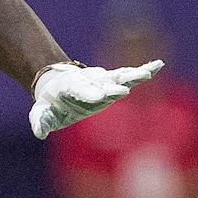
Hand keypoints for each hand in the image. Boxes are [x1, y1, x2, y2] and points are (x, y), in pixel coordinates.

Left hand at [28, 59, 163, 139]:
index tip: (101, 97)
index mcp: (72, 89)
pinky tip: (158, 65)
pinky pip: (128, 75)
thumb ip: (41, 121)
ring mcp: (102, 81)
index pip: (83, 92)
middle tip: (125, 90)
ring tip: (150, 72)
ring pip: (120, 76)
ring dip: (134, 75)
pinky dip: (142, 70)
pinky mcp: (112, 81)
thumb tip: (39, 132)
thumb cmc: (50, 103)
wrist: (57, 85)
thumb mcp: (41, 112)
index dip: (91, 94)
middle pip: (104, 84)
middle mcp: (90, 83)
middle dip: (115, 87)